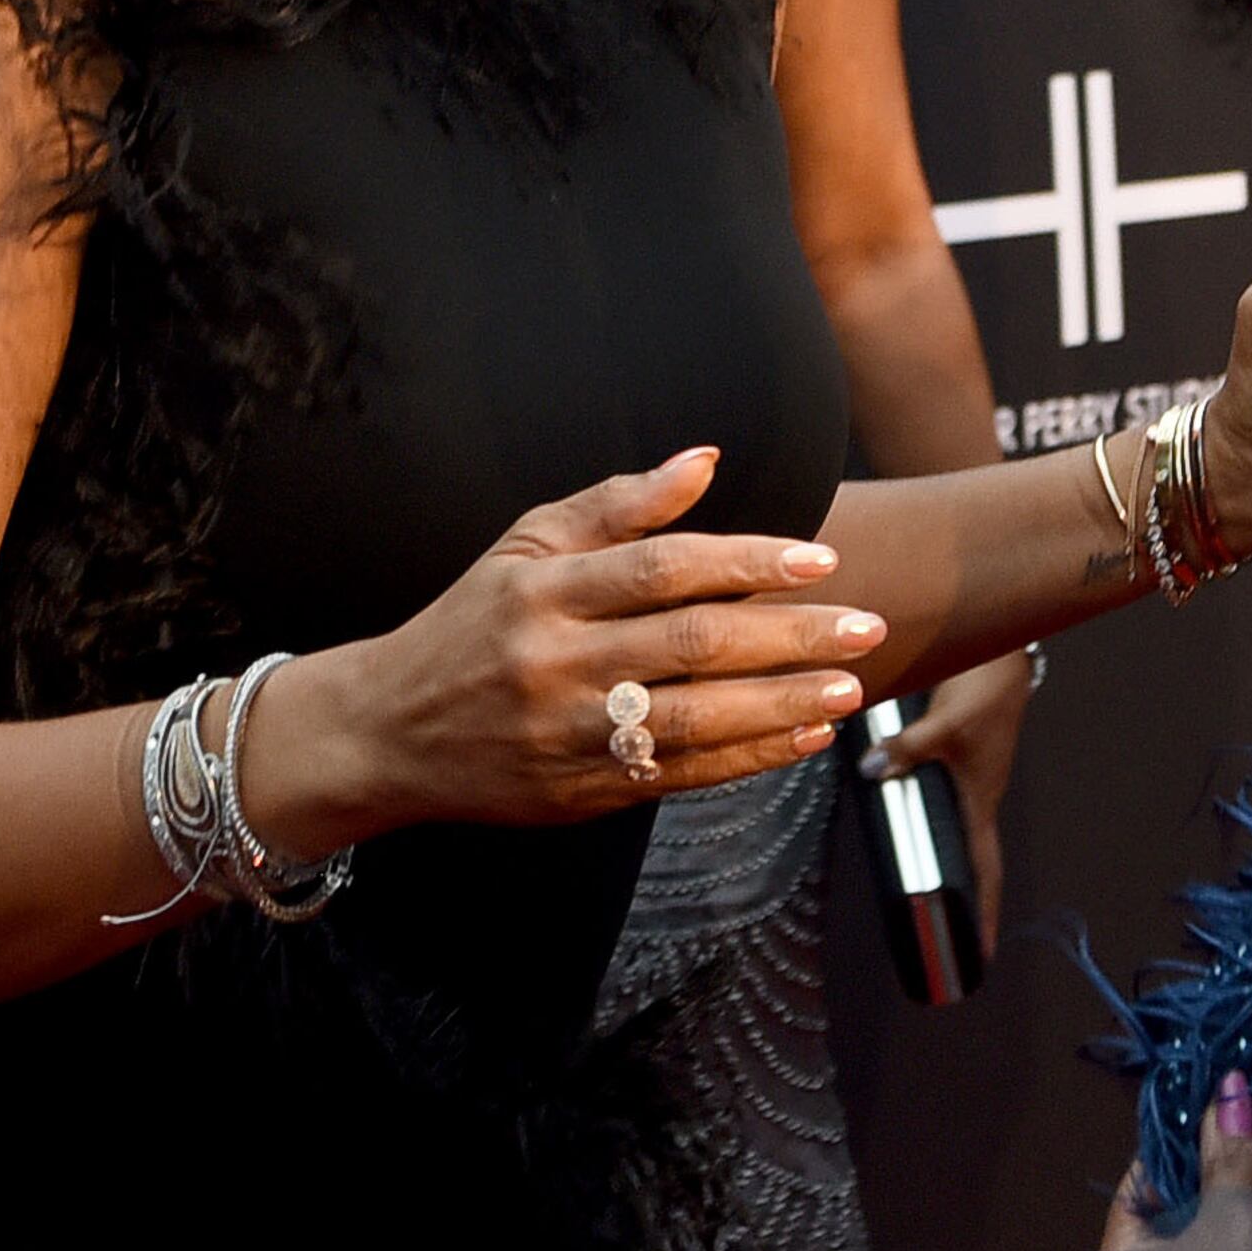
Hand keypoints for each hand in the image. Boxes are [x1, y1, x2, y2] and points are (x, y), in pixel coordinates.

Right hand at [246, 448, 885, 844]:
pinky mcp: (580, 790)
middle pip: (693, 643)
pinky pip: (682, 772)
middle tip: (865, 623)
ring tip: (850, 685)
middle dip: (791, 634)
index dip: (747, 561)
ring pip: (696, 715)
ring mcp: (567, 731)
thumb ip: (616, 505)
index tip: (818, 558)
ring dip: (784, 702)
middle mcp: (555, 661)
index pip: (663, 567)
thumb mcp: (524, 548)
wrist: (386, 732)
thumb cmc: (471, 626)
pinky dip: (751, 756)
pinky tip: (805, 735)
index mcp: (543, 590)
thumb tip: (706, 460)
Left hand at [871, 651, 1029, 952]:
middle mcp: (974, 796)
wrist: (1000, 648)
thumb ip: (908, 749)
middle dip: (961, 906)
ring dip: (938, 866)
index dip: (982, 916)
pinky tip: (893, 819)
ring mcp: (965, 779)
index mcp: (980, 799)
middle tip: (946, 946)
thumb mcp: (946, 723)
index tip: (979, 958)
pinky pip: (934, 802)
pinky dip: (919, 820)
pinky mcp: (953, 759)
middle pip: (968, 862)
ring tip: (919, 901)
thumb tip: (873, 770)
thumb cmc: (987, 688)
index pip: (984, 872)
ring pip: (949, 832)